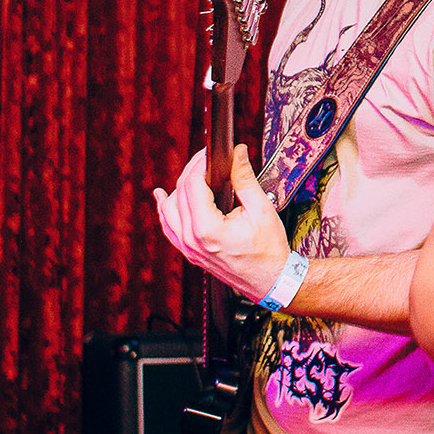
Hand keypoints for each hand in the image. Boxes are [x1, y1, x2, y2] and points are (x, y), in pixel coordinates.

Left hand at [154, 144, 291, 301]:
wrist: (270, 280)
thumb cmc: (269, 250)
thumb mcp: (261, 209)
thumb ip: (245, 178)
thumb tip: (238, 153)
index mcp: (207, 229)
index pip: (192, 185)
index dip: (199, 164)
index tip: (210, 153)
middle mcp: (192, 240)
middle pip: (179, 194)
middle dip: (191, 171)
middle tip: (206, 159)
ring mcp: (188, 249)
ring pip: (169, 210)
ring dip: (177, 188)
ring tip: (191, 174)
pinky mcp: (190, 253)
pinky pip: (169, 228)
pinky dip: (165, 211)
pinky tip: (163, 198)